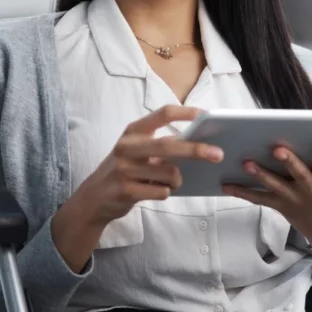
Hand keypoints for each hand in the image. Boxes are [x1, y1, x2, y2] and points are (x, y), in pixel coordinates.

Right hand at [51, 105, 223, 271]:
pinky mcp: (126, 190)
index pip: (162, 114)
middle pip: (168, 145)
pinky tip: (154, 191)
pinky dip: (165, 192)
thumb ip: (159, 145)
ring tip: (171, 182)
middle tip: (218, 154)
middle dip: (196, 150)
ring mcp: (124, 169)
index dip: (186, 113)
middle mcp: (126, 147)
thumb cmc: (123, 170)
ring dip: (177, 180)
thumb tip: (196, 143)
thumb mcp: (135, 151)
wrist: (94, 198)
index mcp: (132, 132)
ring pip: (169, 173)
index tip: (205, 114)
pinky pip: (161, 191)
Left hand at [221, 135, 311, 288]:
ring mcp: (295, 201)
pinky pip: (259, 199)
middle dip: (289, 163)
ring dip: (259, 175)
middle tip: (277, 148)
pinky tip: (224, 183)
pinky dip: (242, 191)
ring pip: (275, 187)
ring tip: (245, 162)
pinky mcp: (281, 206)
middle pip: (300, 176)